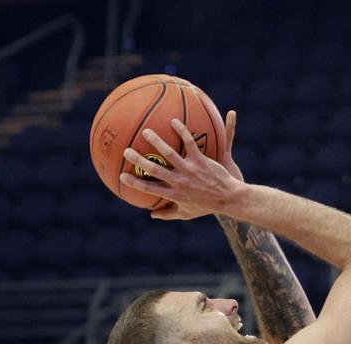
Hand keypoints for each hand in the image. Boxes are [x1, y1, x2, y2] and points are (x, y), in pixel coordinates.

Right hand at [119, 113, 244, 221]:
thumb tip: (152, 215)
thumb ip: (168, 214)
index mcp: (174, 194)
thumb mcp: (186, 213)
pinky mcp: (201, 161)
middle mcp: (180, 182)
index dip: (135, 183)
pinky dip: (182, 132)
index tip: (121, 177)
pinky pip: (190, 143)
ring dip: (157, 142)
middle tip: (127, 151)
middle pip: (155, 170)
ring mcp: (190, 170)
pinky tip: (174, 121)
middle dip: (139, 161)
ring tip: (147, 131)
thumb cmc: (207, 206)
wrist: (229, 198)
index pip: (149, 189)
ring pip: (170, 154)